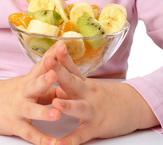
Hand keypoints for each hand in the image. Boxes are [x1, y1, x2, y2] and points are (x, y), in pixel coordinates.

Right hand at [0, 45, 60, 144]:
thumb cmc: (7, 93)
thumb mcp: (25, 85)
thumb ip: (45, 86)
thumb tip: (65, 82)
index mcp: (28, 80)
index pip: (41, 64)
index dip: (51, 54)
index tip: (62, 44)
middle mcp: (23, 92)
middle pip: (34, 84)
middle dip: (45, 79)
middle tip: (55, 73)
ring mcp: (18, 108)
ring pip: (31, 110)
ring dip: (44, 112)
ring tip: (58, 114)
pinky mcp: (13, 125)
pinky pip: (29, 133)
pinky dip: (41, 140)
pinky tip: (53, 144)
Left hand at [43, 42, 158, 144]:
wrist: (133, 106)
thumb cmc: (106, 94)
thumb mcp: (89, 84)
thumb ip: (71, 78)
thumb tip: (53, 72)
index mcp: (84, 83)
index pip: (72, 67)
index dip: (63, 57)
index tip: (56, 46)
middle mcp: (87, 94)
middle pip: (72, 81)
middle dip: (59, 72)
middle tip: (47, 62)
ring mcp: (92, 110)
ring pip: (79, 107)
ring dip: (67, 105)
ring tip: (56, 103)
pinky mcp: (96, 127)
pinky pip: (81, 135)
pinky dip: (71, 141)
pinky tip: (59, 144)